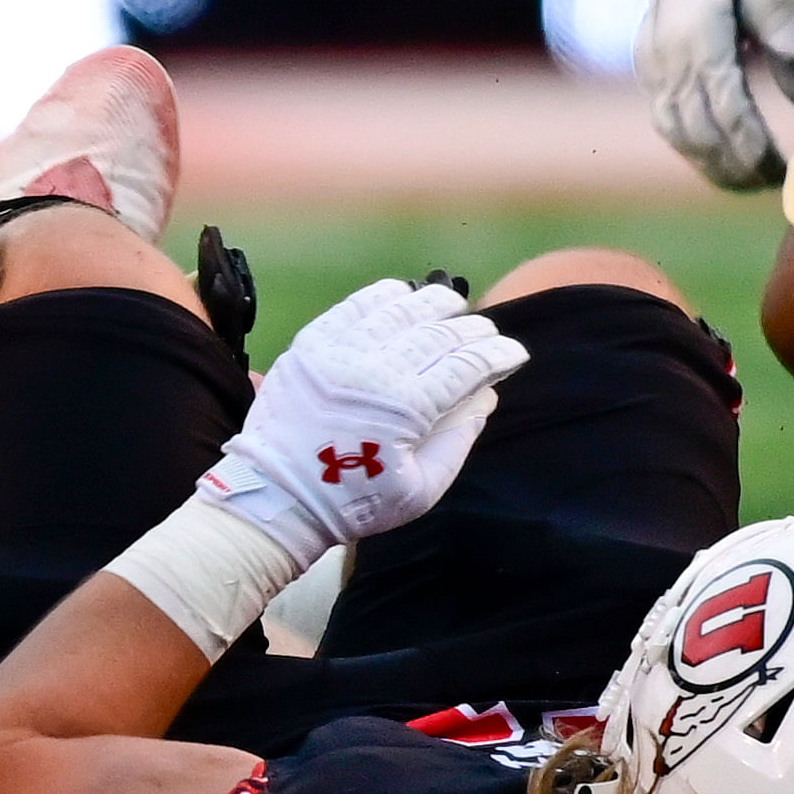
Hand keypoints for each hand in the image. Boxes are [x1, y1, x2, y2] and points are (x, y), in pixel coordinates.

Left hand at [193, 276, 529, 568]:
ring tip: (453, 304)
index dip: (496, 356)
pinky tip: (402, 293)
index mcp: (405, 408)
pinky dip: (382, 296)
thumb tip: (486, 396)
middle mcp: (374, 369)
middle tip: (488, 331)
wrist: (278, 495)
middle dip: (472, 329)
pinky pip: (352, 306)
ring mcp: (338, 351)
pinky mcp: (309, 343)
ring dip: (431, 303)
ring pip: (397, 311)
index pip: (465, 367)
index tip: (515, 353)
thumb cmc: (355, 500)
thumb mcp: (422, 488)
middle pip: (437, 334)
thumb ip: (458, 439)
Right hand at [637, 0, 793, 191]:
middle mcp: (669, 56)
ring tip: (747, 184)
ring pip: (677, 132)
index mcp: (701, 36)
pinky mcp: (648, 66)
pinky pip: (665, 119)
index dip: (753, 147)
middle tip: (771, 187)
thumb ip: (787, 45)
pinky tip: (717, 160)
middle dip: (735, 166)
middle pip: (699, 130)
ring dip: (710, 164)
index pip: (726, 108)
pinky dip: (691, 147)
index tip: (782, 171)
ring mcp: (652, 63)